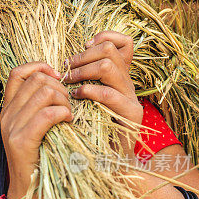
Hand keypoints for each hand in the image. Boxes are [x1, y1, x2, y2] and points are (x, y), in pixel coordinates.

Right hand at [0, 61, 72, 198]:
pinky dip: (63, 114)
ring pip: (45, 93)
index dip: (40, 67)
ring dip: (65, 101)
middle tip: (69, 106)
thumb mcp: (37, 129)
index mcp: (8, 109)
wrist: (28, 194)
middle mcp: (6, 115)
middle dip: (60, 88)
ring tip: (69, 116)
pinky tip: (68, 123)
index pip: (18, 72)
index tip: (58, 79)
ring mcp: (11, 128)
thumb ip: (41, 108)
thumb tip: (60, 84)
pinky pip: (47, 114)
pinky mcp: (21, 141)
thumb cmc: (40, 160)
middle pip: (37, 80)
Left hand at [61, 31, 142, 158]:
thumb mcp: (84, 99)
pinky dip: (90, 91)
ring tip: (69, 83)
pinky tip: (77, 97)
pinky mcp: (131, 114)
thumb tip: (66, 61)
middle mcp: (128, 83)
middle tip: (67, 68)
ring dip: (83, 71)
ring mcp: (131, 97)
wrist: (106, 162)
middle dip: (83, 56)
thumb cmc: (88, 130)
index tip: (84, 46)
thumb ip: (82, 79)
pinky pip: (110, 94)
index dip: (105, 37)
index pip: (124, 43)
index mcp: (119, 76)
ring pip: (108, 66)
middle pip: (110, 50)